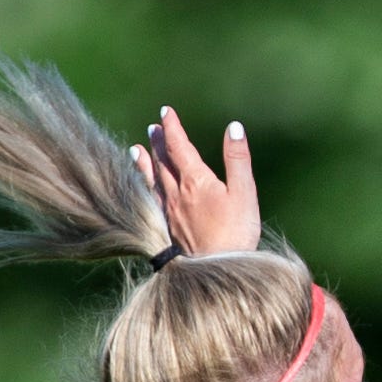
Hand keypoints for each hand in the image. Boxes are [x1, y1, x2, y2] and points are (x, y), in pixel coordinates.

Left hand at [130, 107, 260, 254]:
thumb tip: (234, 128)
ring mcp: (168, 211)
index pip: (180, 146)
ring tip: (136, 149)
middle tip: (154, 128)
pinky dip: (144, 186)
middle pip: (163, 161)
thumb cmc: (235, 233)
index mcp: (195, 180)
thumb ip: (238, 160)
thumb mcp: (244, 193)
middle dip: (159, 142)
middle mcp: (176, 192)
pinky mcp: (166, 227)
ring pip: (153, 179)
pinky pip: (151, 198)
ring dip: (145, 162)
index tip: (166, 112)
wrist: (215, 269)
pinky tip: (143, 187)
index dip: (172, 127)